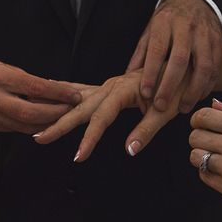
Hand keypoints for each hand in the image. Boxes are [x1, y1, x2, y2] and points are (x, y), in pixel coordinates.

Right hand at [0, 59, 81, 134]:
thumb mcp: (6, 68)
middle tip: (73, 109)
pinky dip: (38, 127)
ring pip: (27, 126)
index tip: (75, 95)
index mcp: (0, 78)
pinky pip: (21, 130)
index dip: (58, 93)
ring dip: (50, 123)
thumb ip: (29, 81)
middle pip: (32, 113)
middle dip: (56, 113)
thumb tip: (58, 90)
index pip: (35, 87)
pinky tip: (50, 123)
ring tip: (66, 117)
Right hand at [35, 70, 187, 161]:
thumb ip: (145, 131)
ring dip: (59, 112)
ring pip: (78, 99)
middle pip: (80, 108)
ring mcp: (109, 85)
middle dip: (59, 124)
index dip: (89, 138)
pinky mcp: (110, 86)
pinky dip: (68, 98)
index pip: (101, 118)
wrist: (183, 65)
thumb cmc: (176, 87)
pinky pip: (84, 93)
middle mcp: (111, 85)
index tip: (78, 156)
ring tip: (38, 123)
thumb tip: (129, 151)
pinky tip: (55, 96)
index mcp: (123, 89)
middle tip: (39, 138)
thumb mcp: (165, 112)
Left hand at [127, 0, 221, 113]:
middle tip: (162, 106)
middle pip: (180, 59)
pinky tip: (198, 96)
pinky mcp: (218, 43)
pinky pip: (215, 67)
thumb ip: (141, 55)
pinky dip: (207, 85)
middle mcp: (186, 27)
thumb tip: (128, 80)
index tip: (145, 94)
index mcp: (164, 23)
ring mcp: (204, 35)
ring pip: (203, 66)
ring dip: (193, 90)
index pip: (157, 50)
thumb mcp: (150, 31)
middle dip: (170, 85)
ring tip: (183, 107)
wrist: (196, 2)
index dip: (150, 73)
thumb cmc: (169, 21)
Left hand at [189, 99, 221, 217]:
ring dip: (201, 157)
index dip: (197, 120)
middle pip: (194, 136)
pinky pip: (202, 175)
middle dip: (199, 139)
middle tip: (209, 144)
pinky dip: (208, 173)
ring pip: (195, 156)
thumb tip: (213, 104)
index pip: (203, 116)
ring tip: (215, 159)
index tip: (201, 125)